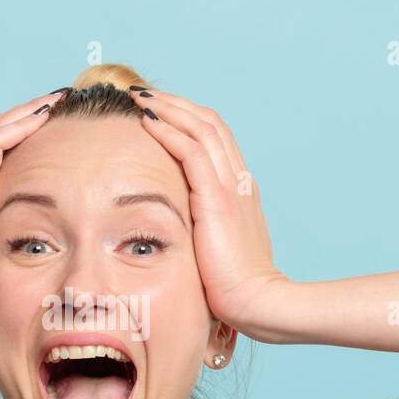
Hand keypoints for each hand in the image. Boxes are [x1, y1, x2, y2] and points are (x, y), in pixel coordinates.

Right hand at [0, 88, 68, 326]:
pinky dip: (20, 123)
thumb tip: (43, 254)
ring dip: (29, 111)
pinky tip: (44, 114)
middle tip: (60, 101)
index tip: (55, 126)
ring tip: (57, 98)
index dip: (26, 134)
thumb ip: (12, 245)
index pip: (0, 152)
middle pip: (0, 133)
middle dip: (30, 114)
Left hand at [135, 88, 286, 336]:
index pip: (215, 140)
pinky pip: (192, 151)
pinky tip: (147, 121)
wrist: (259, 304)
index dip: (187, 120)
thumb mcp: (217, 252)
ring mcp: (231, 187)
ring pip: (201, 128)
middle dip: (175, 104)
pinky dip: (170, 130)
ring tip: (139, 97)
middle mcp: (238, 181)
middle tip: (143, 94)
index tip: (158, 112)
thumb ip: (202, 235)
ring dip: (168, 107)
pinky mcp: (218, 199)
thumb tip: (177, 237)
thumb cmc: (235, 290)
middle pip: (209, 124)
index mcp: (240, 192)